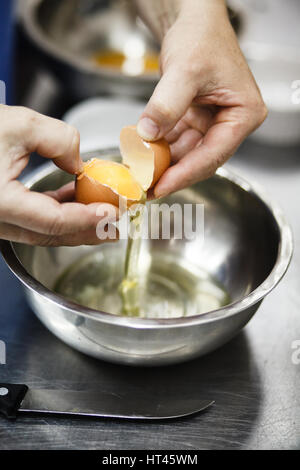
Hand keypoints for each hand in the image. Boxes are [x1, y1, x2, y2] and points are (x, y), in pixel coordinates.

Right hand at [0, 105, 116, 245]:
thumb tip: (79, 162)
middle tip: (118, 224)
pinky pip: (33, 220)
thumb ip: (59, 140)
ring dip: (76, 224)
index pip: (53, 221)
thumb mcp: (18, 124)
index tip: (113, 212)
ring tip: (105, 215)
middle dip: (89, 231)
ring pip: (44, 231)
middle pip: (52, 234)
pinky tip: (77, 198)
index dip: (87, 219)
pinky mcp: (0, 213)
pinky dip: (58, 212)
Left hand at [136, 0, 266, 197]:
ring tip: (140, 172)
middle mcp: (231, 122)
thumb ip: (167, 105)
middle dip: (173, 173)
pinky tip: (142, 153)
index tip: (161, 187)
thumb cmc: (201, 36)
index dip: (186, 174)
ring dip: (164, 163)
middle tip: (146, 186)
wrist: (192, 20)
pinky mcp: (196, 119)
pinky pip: (177, 141)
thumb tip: (148, 135)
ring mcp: (213, 122)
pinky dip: (160, 148)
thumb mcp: (185, 70)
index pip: (214, 155)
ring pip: (187, 153)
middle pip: (201, 159)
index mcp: (243, 114)